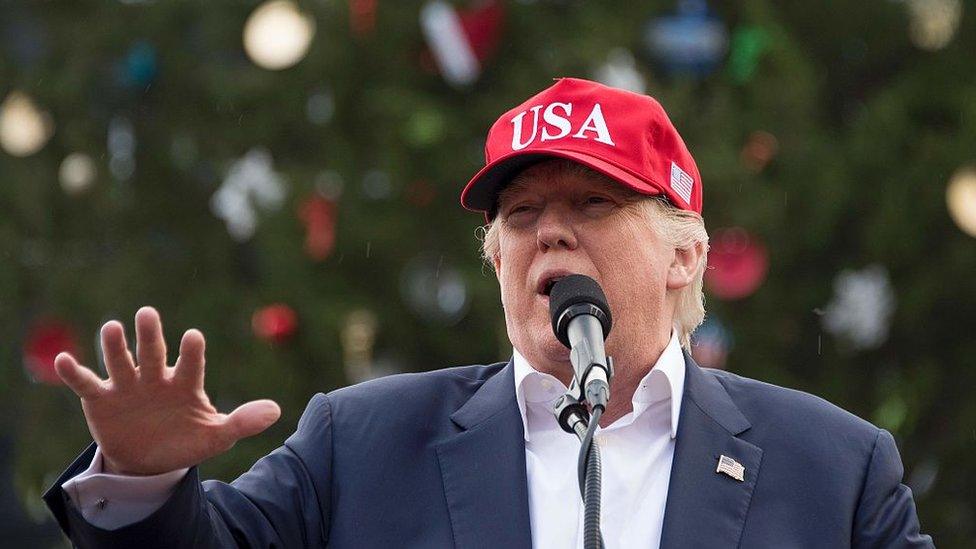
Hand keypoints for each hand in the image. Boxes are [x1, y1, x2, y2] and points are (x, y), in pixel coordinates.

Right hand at [55, 306, 280, 475]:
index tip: (193, 337)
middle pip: (153, 353)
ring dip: (115, 346)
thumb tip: (277, 411)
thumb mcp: (216, 437)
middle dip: (150, 335)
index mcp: (185, 383)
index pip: (190, 363)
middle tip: (147, 314)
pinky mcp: (101, 398)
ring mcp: (127, 385)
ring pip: (120, 361)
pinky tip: (63, 360)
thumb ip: (242, 422)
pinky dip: (73, 372)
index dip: (192, 351)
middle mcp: (155, 377)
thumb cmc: (186, 440)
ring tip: (111, 328)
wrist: (150, 461)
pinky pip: (85, 383)